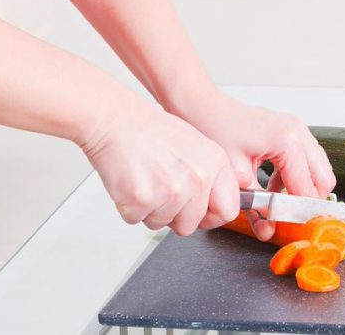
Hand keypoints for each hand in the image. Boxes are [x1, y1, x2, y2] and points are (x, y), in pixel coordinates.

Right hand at [80, 102, 240, 235]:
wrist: (116, 121)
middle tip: (161, 192)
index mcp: (216, 164)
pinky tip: (131, 182)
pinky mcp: (143, 200)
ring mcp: (172, 191)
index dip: (210, 217)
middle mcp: (198, 178)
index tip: (200, 215)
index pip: (228, 210)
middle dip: (174, 216)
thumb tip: (216, 203)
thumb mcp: (196, 146)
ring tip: (145, 180)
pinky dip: (129, 207)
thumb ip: (210, 176)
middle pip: (190, 225)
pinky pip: (136, 220)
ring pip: (161, 223)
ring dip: (150, 210)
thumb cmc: (150, 131)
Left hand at [173, 91, 335, 240]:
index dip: (301, 213)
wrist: (202, 105)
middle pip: (324, 180)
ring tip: (277, 204)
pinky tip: (272, 188)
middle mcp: (299, 133)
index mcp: (288, 142)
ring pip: (318, 170)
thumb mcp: (235, 176)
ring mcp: (297, 129)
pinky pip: (306, 160)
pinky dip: (295, 178)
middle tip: (289, 220)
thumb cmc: (214, 130)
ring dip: (302, 189)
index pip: (307, 189)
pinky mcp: (291, 131)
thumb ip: (256, 205)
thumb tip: (268, 230)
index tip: (295, 230)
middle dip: (308, 202)